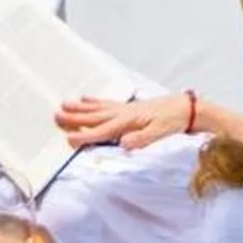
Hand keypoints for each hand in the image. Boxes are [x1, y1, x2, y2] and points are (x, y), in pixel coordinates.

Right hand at [51, 93, 190, 150]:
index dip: (85, 136)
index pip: (102, 131)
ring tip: (64, 104)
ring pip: (97, 108)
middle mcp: (123, 113)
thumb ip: (142, 138)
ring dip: (80, 108)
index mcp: (128, 122)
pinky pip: (106, 103)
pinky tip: (86, 98)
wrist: (186, 108)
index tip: (67, 139)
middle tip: (55, 115)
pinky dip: (95, 101)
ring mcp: (125, 108)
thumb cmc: (174, 121)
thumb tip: (124, 144)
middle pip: (94, 116)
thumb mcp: (161, 132)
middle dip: (75, 117)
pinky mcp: (129, 107)